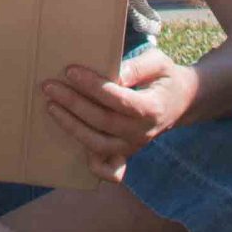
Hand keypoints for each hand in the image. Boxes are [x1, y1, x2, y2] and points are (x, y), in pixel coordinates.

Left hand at [42, 49, 190, 180]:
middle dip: (73, 103)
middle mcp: (142, 132)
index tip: (70, 71)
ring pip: (98, 144)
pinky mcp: (126, 153)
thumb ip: (138, 66)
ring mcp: (133, 146)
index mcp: (152, 108)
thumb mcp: (159, 62)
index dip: (93, 86)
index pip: (118, 100)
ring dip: (71, 126)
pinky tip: (71, 143)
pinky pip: (108, 169)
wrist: (182, 102)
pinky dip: (91, 163)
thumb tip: (115, 74)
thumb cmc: (165, 77)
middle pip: (103, 122)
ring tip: (51, 106)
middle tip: (49, 86)